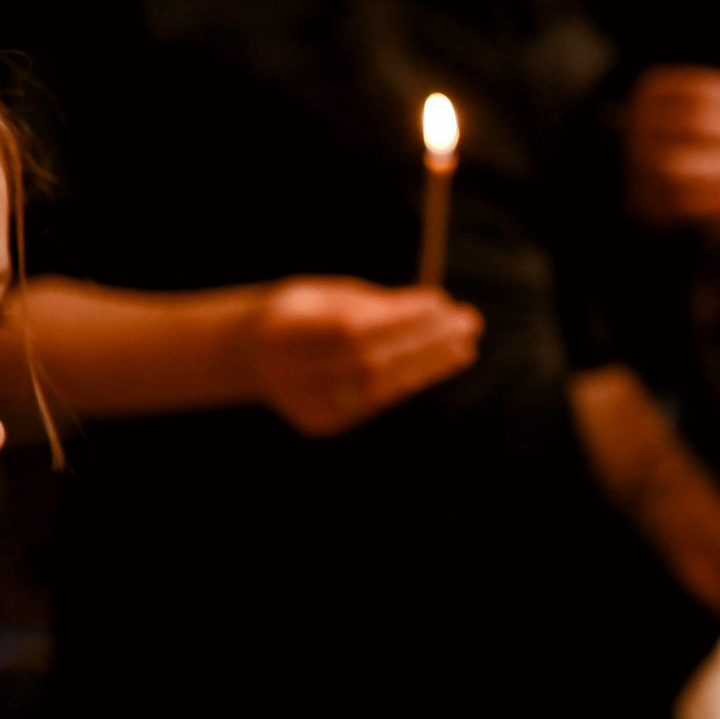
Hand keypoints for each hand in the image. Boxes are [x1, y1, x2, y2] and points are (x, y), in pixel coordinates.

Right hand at [249, 277, 480, 437]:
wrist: (252, 355)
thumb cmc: (302, 314)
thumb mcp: (327, 295)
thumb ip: (375, 304)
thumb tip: (437, 307)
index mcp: (279, 330)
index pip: (351, 328)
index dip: (400, 318)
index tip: (441, 301)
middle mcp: (284, 372)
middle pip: (369, 361)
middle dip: (424, 341)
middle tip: (467, 323)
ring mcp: (300, 403)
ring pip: (377, 388)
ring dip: (427, 365)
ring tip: (463, 346)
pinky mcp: (320, 422)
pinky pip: (375, 402)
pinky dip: (409, 379)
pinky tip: (438, 362)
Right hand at [623, 66, 719, 227]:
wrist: (638, 172)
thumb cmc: (682, 132)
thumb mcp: (695, 103)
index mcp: (652, 95)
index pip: (699, 92)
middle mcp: (640, 129)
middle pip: (696, 122)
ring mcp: (641, 168)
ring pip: (684, 167)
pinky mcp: (650, 204)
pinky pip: (686, 205)